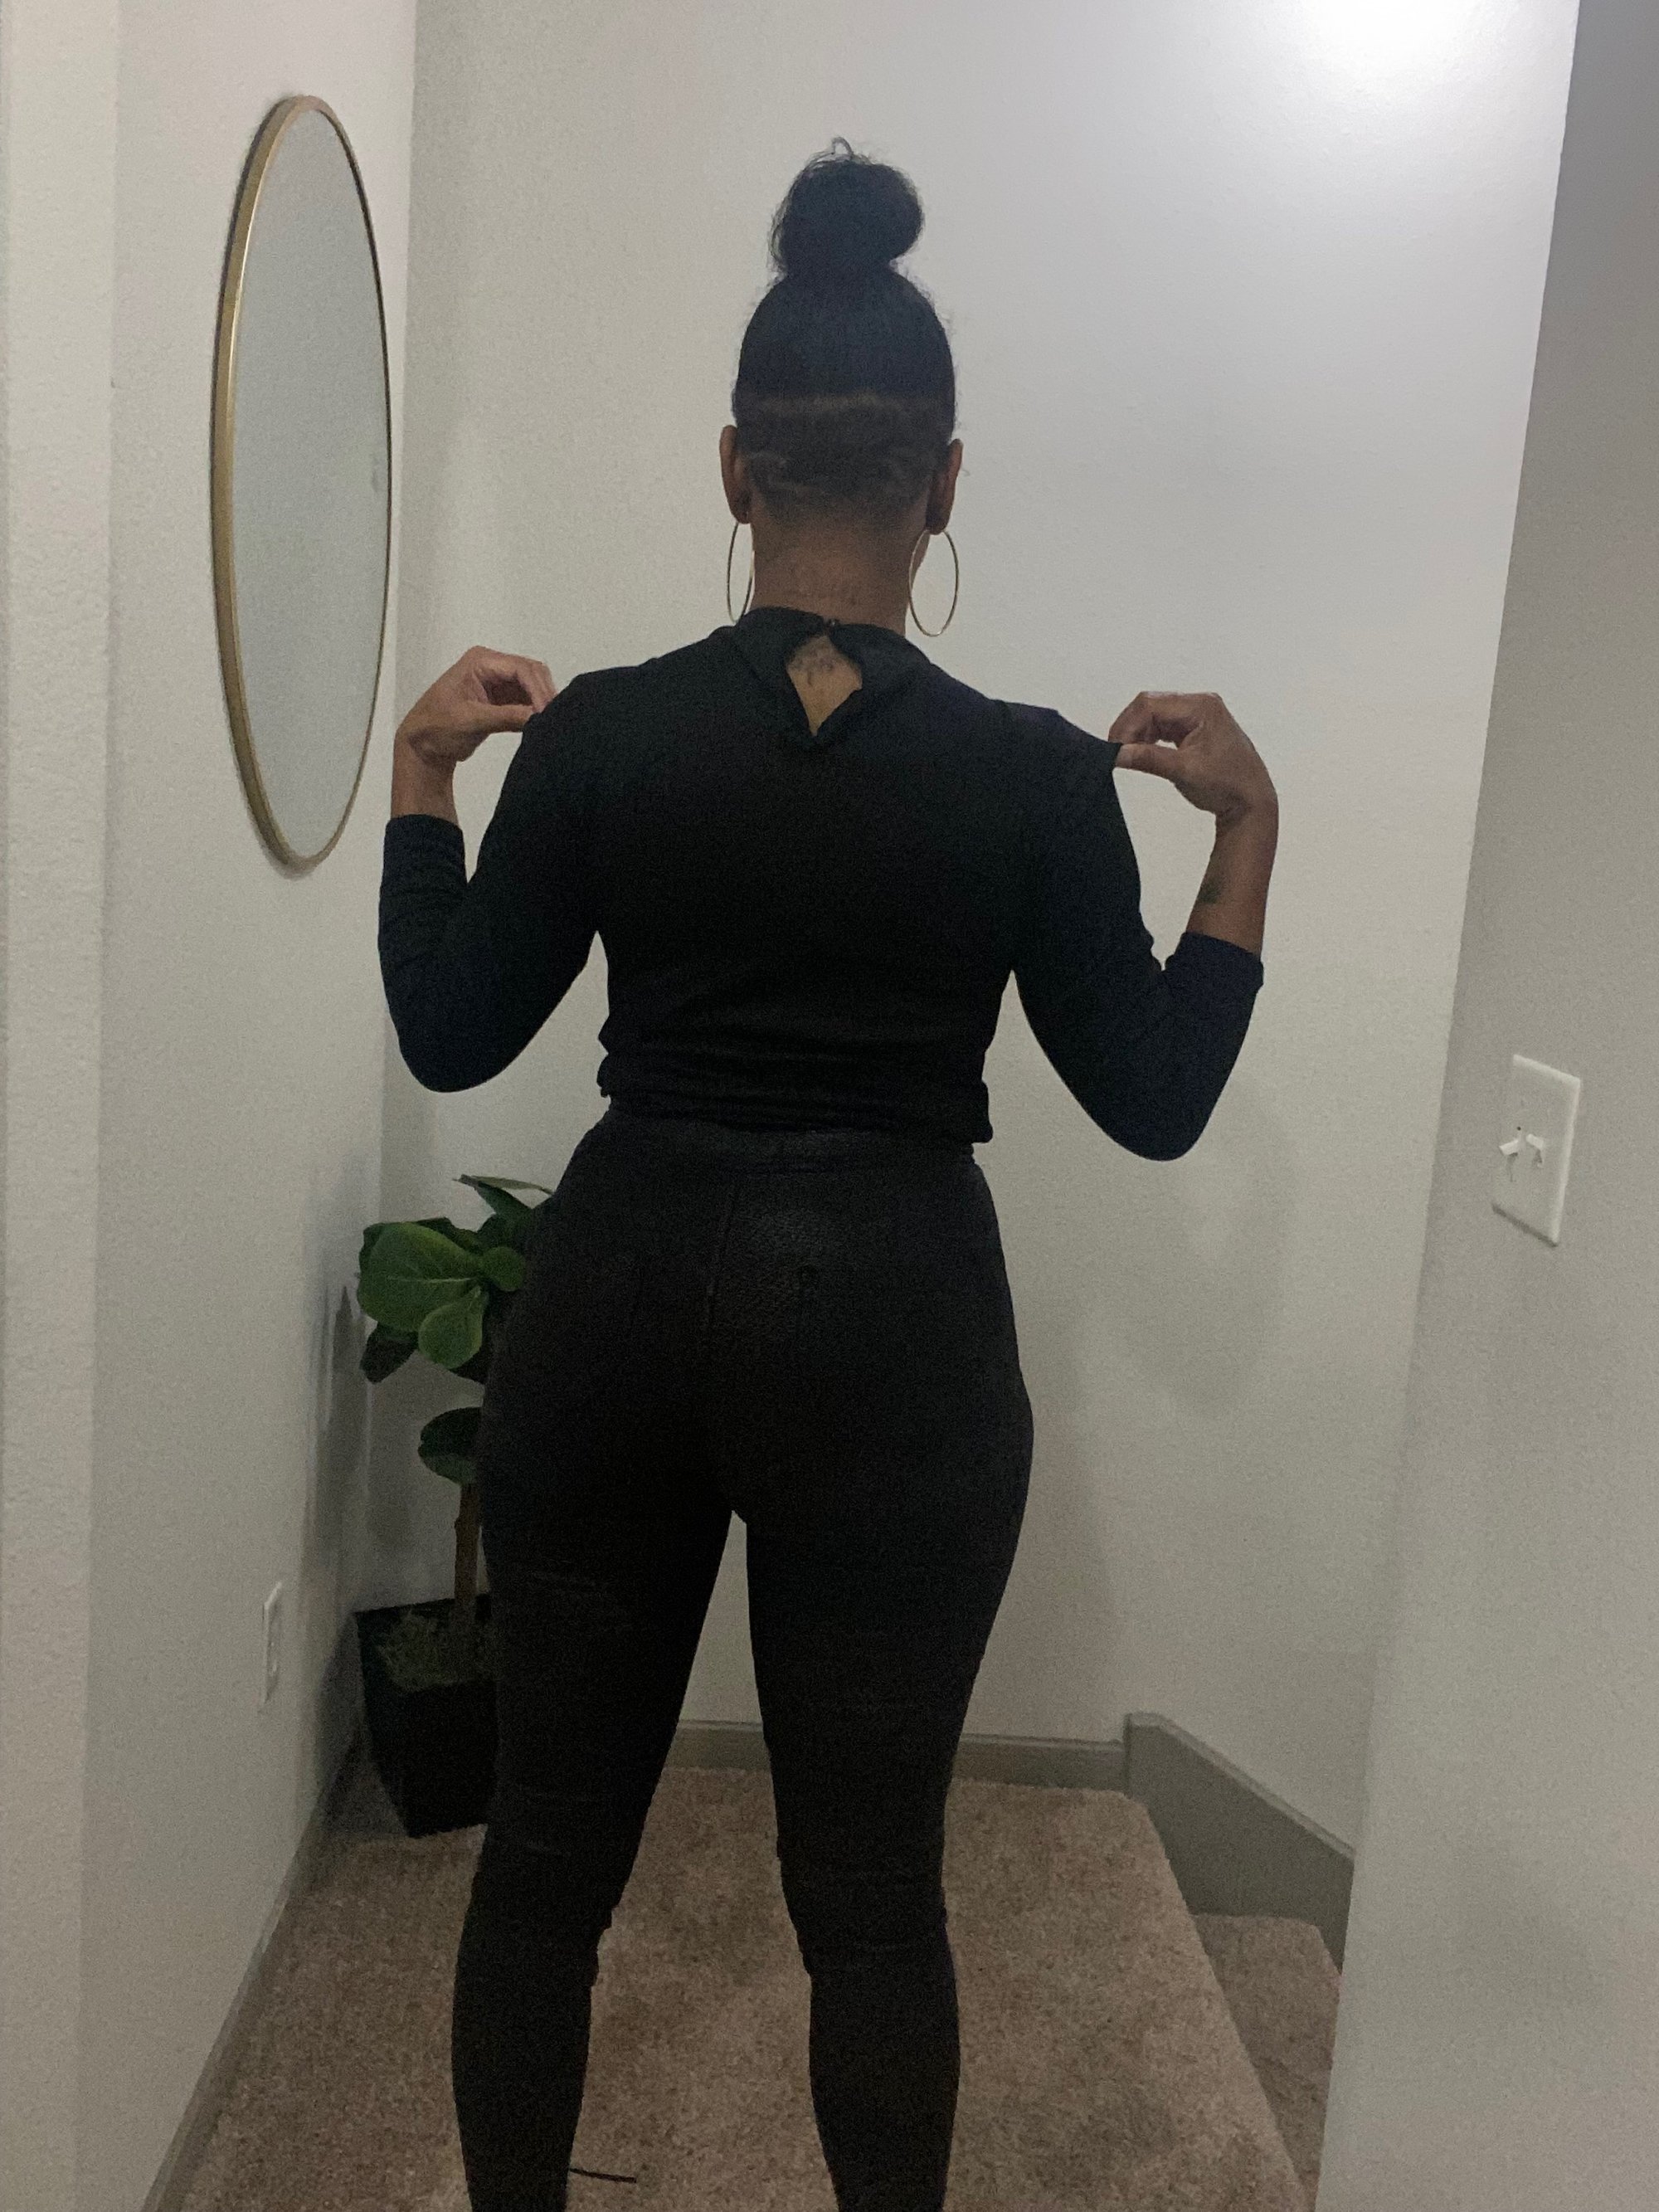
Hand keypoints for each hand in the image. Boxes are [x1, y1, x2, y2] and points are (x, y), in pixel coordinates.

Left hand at [395, 646, 557, 770]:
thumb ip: (507, 716)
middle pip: (530, 672)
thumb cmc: (437, 727)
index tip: (547, 712)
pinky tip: (541, 724)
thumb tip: (539, 717)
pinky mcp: (502, 699)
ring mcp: (498, 682)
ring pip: (532, 686)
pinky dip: (535, 710)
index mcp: (480, 661)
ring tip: (550, 723)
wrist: (423, 745)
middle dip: (543, 693)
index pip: (520, 668)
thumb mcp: (472, 720)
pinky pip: (527, 700)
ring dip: (541, 702)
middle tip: (553, 719)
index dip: (538, 689)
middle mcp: (491, 666)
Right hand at [1110, 691, 1275, 827]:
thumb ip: (1149, 759)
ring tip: (1129, 756)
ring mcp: (1196, 716)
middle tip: (1117, 753)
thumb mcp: (1185, 771)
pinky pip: (1161, 727)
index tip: (1116, 747)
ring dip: (1138, 734)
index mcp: (1202, 707)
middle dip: (1131, 728)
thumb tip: (1118, 754)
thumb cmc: (1229, 784)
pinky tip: (1142, 754)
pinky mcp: (1191, 729)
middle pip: (1150, 706)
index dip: (1128, 724)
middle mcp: (1199, 706)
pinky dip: (1148, 739)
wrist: (1249, 800)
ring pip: (1153, 716)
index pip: (1151, 704)